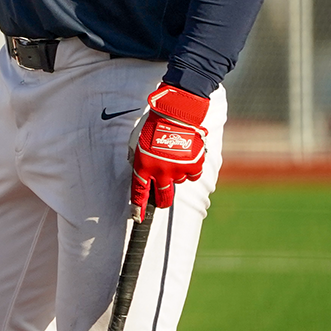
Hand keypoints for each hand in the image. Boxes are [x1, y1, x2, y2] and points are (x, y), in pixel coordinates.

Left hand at [127, 84, 208, 220]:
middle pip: (163, 197)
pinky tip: (187, 156)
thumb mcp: (137, 142)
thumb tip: (139, 170)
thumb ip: (138, 159)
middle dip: (162, 202)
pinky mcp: (193, 165)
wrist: (174, 115)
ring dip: (176, 174)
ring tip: (174, 156)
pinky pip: (193, 175)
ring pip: (178, 182)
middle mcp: (160, 172)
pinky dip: (191, 169)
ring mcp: (178, 170)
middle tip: (162, 201)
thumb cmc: (153, 126)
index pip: (139, 192)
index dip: (138, 206)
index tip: (137, 216)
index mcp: (143, 166)